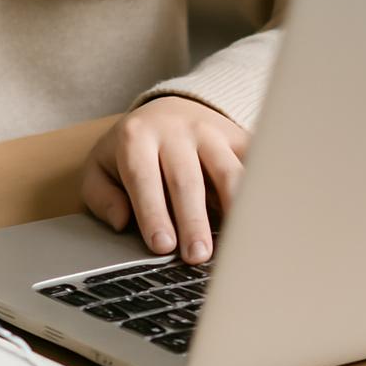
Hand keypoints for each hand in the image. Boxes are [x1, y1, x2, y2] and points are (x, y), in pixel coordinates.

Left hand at [80, 96, 249, 263]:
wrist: (170, 109)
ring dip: (233, 209)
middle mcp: (176, 131)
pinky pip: (255, 164)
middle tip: (197, 256)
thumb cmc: (134, 150)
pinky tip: (265, 218)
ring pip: (227, 170)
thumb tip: (120, 220)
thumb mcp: (101, 167)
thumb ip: (101, 196)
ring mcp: (212, 132)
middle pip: (186, 179)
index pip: (143, 177)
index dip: (153, 213)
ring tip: (236, 243)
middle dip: (192, 220)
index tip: (162, 246)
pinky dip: (262, 191)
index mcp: (136, 138)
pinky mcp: (239, 138)